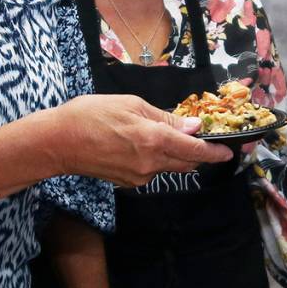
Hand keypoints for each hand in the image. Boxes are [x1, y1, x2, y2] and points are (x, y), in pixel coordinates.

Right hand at [53, 95, 229, 186]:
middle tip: (199, 140)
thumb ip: (164, 118)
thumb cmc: (90, 115)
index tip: (228, 151)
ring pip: (169, 167)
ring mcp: (139, 177)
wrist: (58, 143)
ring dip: (173, 155)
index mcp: (154, 140)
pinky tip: (137, 145)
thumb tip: (192, 127)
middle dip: (197, 154)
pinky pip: (151, 171)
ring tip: (159, 136)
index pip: (195, 151)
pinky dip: (154, 160)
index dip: (215, 152)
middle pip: (186, 163)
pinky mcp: (128, 183)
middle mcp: (151, 163)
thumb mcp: (131, 105)